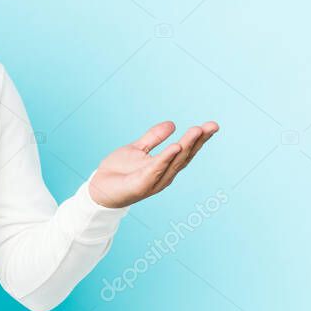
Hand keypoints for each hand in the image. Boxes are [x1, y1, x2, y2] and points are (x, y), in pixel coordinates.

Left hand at [88, 121, 218, 208]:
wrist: (99, 187)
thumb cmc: (118, 170)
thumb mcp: (137, 149)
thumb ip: (153, 138)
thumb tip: (172, 123)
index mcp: (165, 166)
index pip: (186, 151)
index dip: (199, 139)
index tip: (211, 126)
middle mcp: (164, 174)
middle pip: (185, 156)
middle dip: (198, 141)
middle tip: (212, 126)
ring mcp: (155, 180)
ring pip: (174, 161)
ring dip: (187, 145)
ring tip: (197, 130)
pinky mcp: (142, 184)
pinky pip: (156, 169)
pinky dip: (166, 158)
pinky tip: (176, 146)